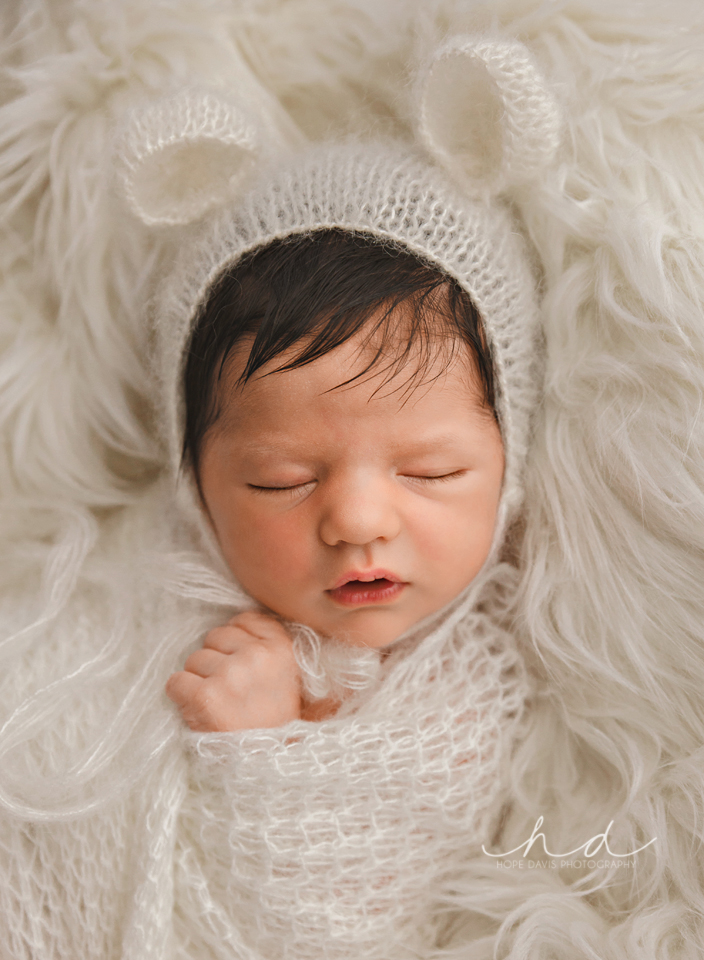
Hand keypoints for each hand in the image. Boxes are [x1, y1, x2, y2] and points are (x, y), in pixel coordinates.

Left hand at [165, 611, 301, 731]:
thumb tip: (233, 622)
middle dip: (216, 660)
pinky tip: (198, 710)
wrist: (269, 765)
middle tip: (230, 691)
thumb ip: (266, 645)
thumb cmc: (273, 721)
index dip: (236, 644)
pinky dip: (181, 696)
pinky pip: (176, 681)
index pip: (244, 620)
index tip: (242, 667)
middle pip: (215, 636)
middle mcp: (257, 656)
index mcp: (282, 648)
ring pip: (194, 659)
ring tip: (218, 704)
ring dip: (199, 680)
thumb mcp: (287, 676)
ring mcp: (230, 675)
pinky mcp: (205, 696)